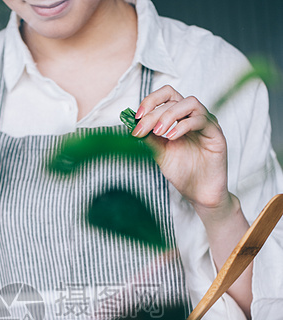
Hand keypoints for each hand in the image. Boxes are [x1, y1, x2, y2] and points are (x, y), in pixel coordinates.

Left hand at [132, 86, 230, 211]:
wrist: (199, 193)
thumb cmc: (183, 172)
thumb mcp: (161, 154)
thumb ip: (150, 139)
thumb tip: (133, 126)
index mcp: (179, 118)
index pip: (166, 96)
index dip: (150, 101)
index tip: (136, 117)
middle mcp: (193, 117)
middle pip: (174, 99)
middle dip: (154, 114)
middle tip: (142, 129)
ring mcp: (206, 123)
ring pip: (190, 103)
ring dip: (170, 115)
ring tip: (158, 132)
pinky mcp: (216, 134)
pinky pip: (201, 120)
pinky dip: (184, 126)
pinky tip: (172, 138)